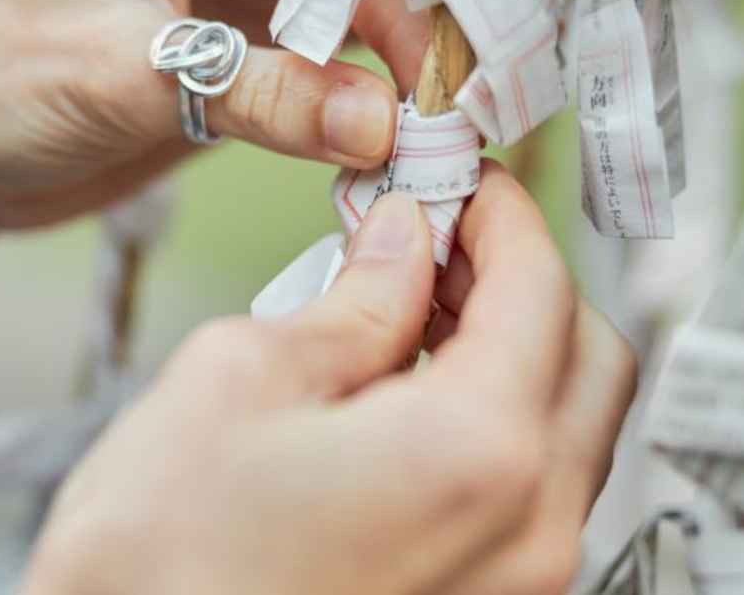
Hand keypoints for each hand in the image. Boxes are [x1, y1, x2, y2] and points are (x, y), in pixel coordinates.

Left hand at [0, 0, 428, 228]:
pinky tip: (387, 158)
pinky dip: (354, 119)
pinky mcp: (237, 60)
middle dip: (407, 45)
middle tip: (456, 122)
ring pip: (348, 32)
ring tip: (437, 150)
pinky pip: (320, 82)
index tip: (433, 85)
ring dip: (388, 88)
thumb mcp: (127, 76)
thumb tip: (383, 121)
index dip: (390, 8)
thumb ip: (259, 94)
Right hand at [22, 163, 637, 594]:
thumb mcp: (241, 379)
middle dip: (526, 284)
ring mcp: (518, 591)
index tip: (464, 189)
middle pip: (588, 361)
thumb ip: (353, 301)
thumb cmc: (155, 567)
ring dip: (512, 359)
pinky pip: (529, 503)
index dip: (502, 218)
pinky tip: (407, 407)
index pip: (541, 288)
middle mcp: (531, 533)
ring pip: (568, 436)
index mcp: (480, 452)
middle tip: (443, 247)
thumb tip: (401, 245)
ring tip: (412, 323)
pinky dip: (493, 434)